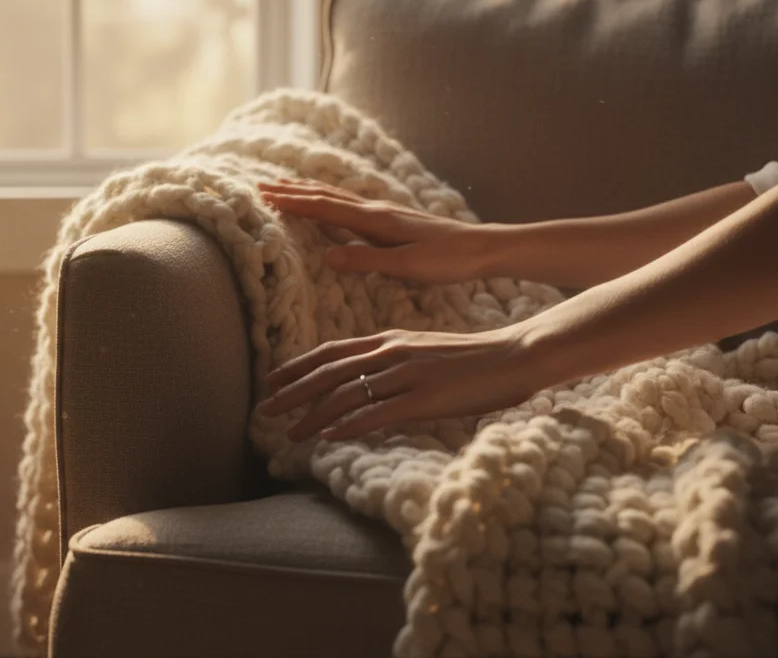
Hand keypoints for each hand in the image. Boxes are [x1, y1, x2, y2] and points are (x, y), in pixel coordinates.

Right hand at [257, 179, 494, 283]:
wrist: (483, 249)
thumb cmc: (448, 260)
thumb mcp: (406, 266)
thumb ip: (366, 260)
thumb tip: (326, 256)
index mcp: (376, 220)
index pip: (325, 208)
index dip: (294, 202)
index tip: (265, 196)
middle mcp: (377, 210)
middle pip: (327, 196)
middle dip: (294, 192)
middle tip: (263, 186)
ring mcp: (386, 213)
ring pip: (339, 198)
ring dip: (310, 193)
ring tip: (288, 188)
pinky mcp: (394, 220)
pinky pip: (351, 205)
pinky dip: (331, 201)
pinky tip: (332, 203)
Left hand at [258, 327, 547, 441]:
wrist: (512, 356)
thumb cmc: (470, 359)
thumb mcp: (420, 351)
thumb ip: (389, 363)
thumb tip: (362, 384)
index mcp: (387, 340)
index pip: (330, 352)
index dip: (297, 366)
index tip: (271, 379)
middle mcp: (389, 354)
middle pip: (327, 373)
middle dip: (291, 392)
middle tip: (264, 409)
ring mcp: (405, 375)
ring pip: (345, 395)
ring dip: (312, 415)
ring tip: (290, 432)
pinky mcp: (423, 399)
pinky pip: (376, 413)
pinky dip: (348, 425)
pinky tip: (329, 436)